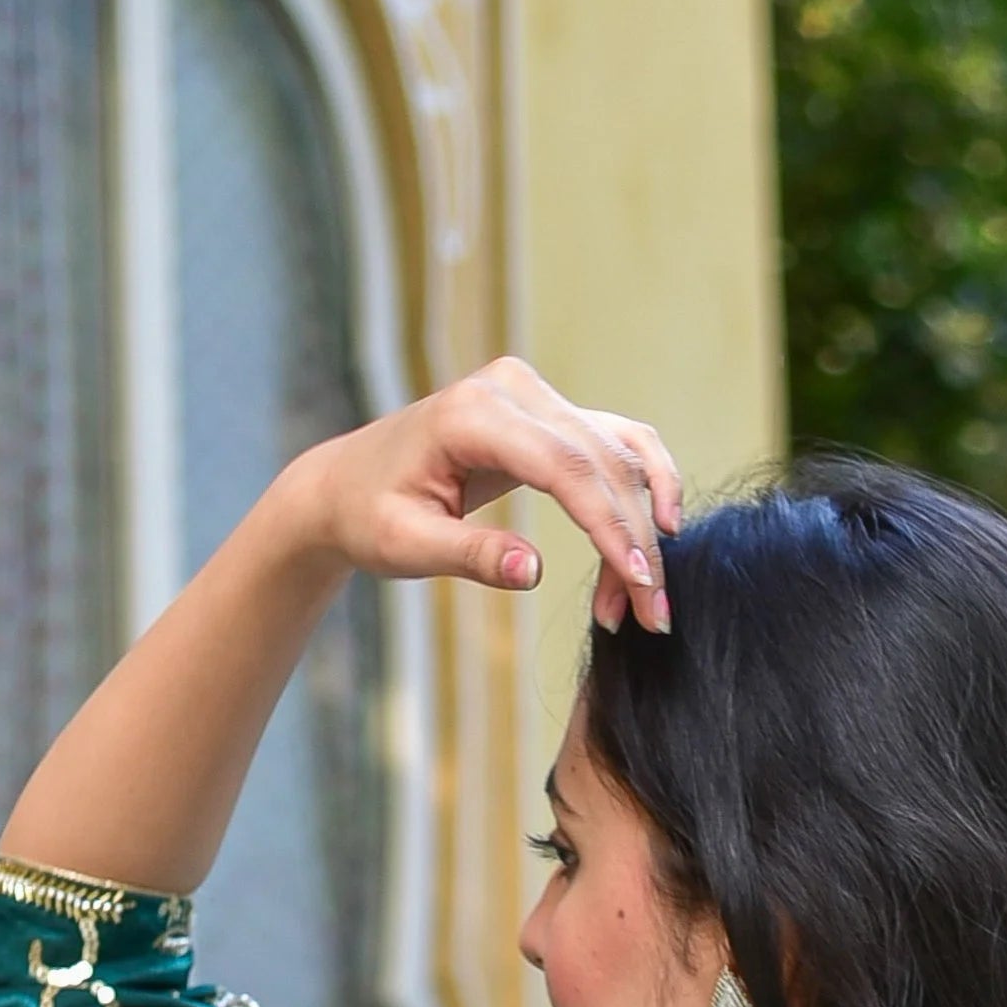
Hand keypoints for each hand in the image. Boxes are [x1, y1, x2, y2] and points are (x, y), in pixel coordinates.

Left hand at [276, 362, 681, 629]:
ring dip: (644, 521)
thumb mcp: (407, 546)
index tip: (639, 585)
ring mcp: (532, 394)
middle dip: (636, 540)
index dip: (610, 527)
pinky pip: (612, 442)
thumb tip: (534, 572)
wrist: (346, 483)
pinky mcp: (546, 412)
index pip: (565, 467)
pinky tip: (659, 531)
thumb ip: (471, 555)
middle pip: (602, 461)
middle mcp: (512, 389)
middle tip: (652, 616)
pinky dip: (640, 487)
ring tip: (647, 594)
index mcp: (473, 414)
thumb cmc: (369, 516)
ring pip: (618, 453)